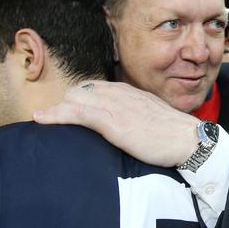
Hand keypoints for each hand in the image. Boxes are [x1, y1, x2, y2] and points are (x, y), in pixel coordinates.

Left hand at [33, 81, 199, 166]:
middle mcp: (118, 94)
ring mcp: (114, 107)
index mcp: (127, 92)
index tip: (66, 109)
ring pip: (74, 100)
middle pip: (80, 91)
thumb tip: (125, 124)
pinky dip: (57, 114)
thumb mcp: (150, 117)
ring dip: (56, 110)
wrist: (188, 140)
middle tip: (51, 119)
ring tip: (40, 119)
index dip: (77, 98)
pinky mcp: (112, 122)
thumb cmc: (172, 134)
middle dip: (64, 104)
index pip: (93, 87)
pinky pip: (78, 113)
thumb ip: (134, 115)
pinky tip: (42, 118)